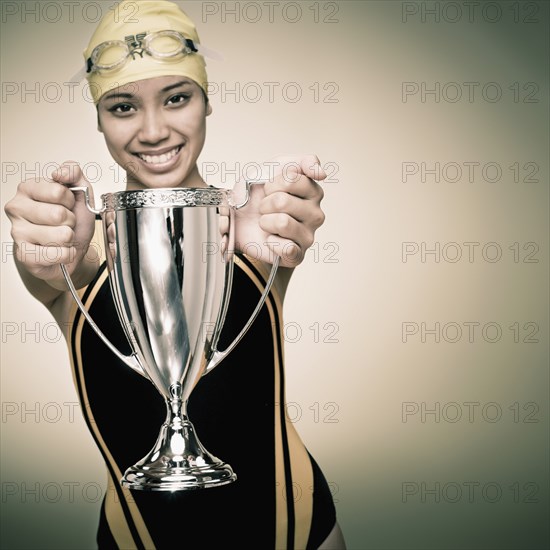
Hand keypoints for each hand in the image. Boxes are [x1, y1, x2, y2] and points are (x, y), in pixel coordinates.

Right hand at [4, 161, 95, 286]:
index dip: (71, 201)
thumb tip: (59, 172)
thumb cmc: (72, 223)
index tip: (67, 205)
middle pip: (58, 214)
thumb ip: (74, 174)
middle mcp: (17, 207)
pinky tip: (59, 251)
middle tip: (65, 224)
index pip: (58, 191)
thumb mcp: (80, 194)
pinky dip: (66, 254)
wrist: (70, 252)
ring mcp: (17, 232)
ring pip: (61, 235)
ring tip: (62, 238)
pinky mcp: (24, 254)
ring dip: (69, 239)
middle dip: (71, 222)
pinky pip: (58, 254)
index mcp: (28, 188)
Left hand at [234, 154, 326, 267]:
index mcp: (313, 192)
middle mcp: (316, 214)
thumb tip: (323, 173)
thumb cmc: (258, 195)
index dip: (272, 183)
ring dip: (265, 221)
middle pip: (283, 201)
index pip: (292, 179)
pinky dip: (271, 243)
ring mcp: (308, 236)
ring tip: (266, 223)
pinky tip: (271, 240)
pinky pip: (287, 248)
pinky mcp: (297, 255)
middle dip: (265, 203)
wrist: (241, 221)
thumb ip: (302, 162)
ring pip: (282, 222)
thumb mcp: (275, 167)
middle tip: (265, 208)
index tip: (269, 188)